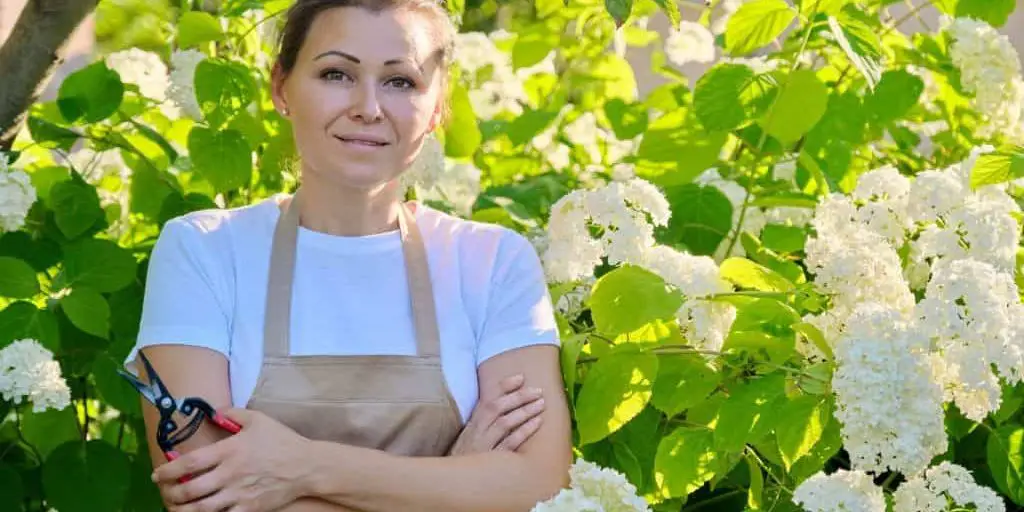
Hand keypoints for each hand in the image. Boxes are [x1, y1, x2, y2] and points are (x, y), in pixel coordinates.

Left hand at [152, 408, 313, 511]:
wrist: (307, 466)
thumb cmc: (282, 441)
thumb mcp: (258, 419)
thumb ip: (232, 414)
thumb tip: (213, 411)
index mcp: (230, 450)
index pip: (191, 462)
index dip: (169, 469)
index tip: (158, 474)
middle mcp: (231, 474)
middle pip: (191, 489)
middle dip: (172, 493)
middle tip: (166, 492)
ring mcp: (240, 494)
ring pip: (202, 509)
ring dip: (184, 510)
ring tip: (176, 507)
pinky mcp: (250, 509)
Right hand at [448, 373, 545, 454]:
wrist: (451, 481)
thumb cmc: (466, 457)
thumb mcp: (471, 436)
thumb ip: (485, 421)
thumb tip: (505, 404)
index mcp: (473, 423)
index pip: (488, 399)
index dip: (504, 386)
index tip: (521, 377)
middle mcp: (477, 431)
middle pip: (498, 407)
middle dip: (519, 396)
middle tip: (538, 390)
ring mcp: (484, 445)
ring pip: (505, 423)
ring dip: (524, 411)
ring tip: (541, 404)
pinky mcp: (491, 460)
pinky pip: (509, 444)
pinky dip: (524, 432)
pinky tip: (537, 423)